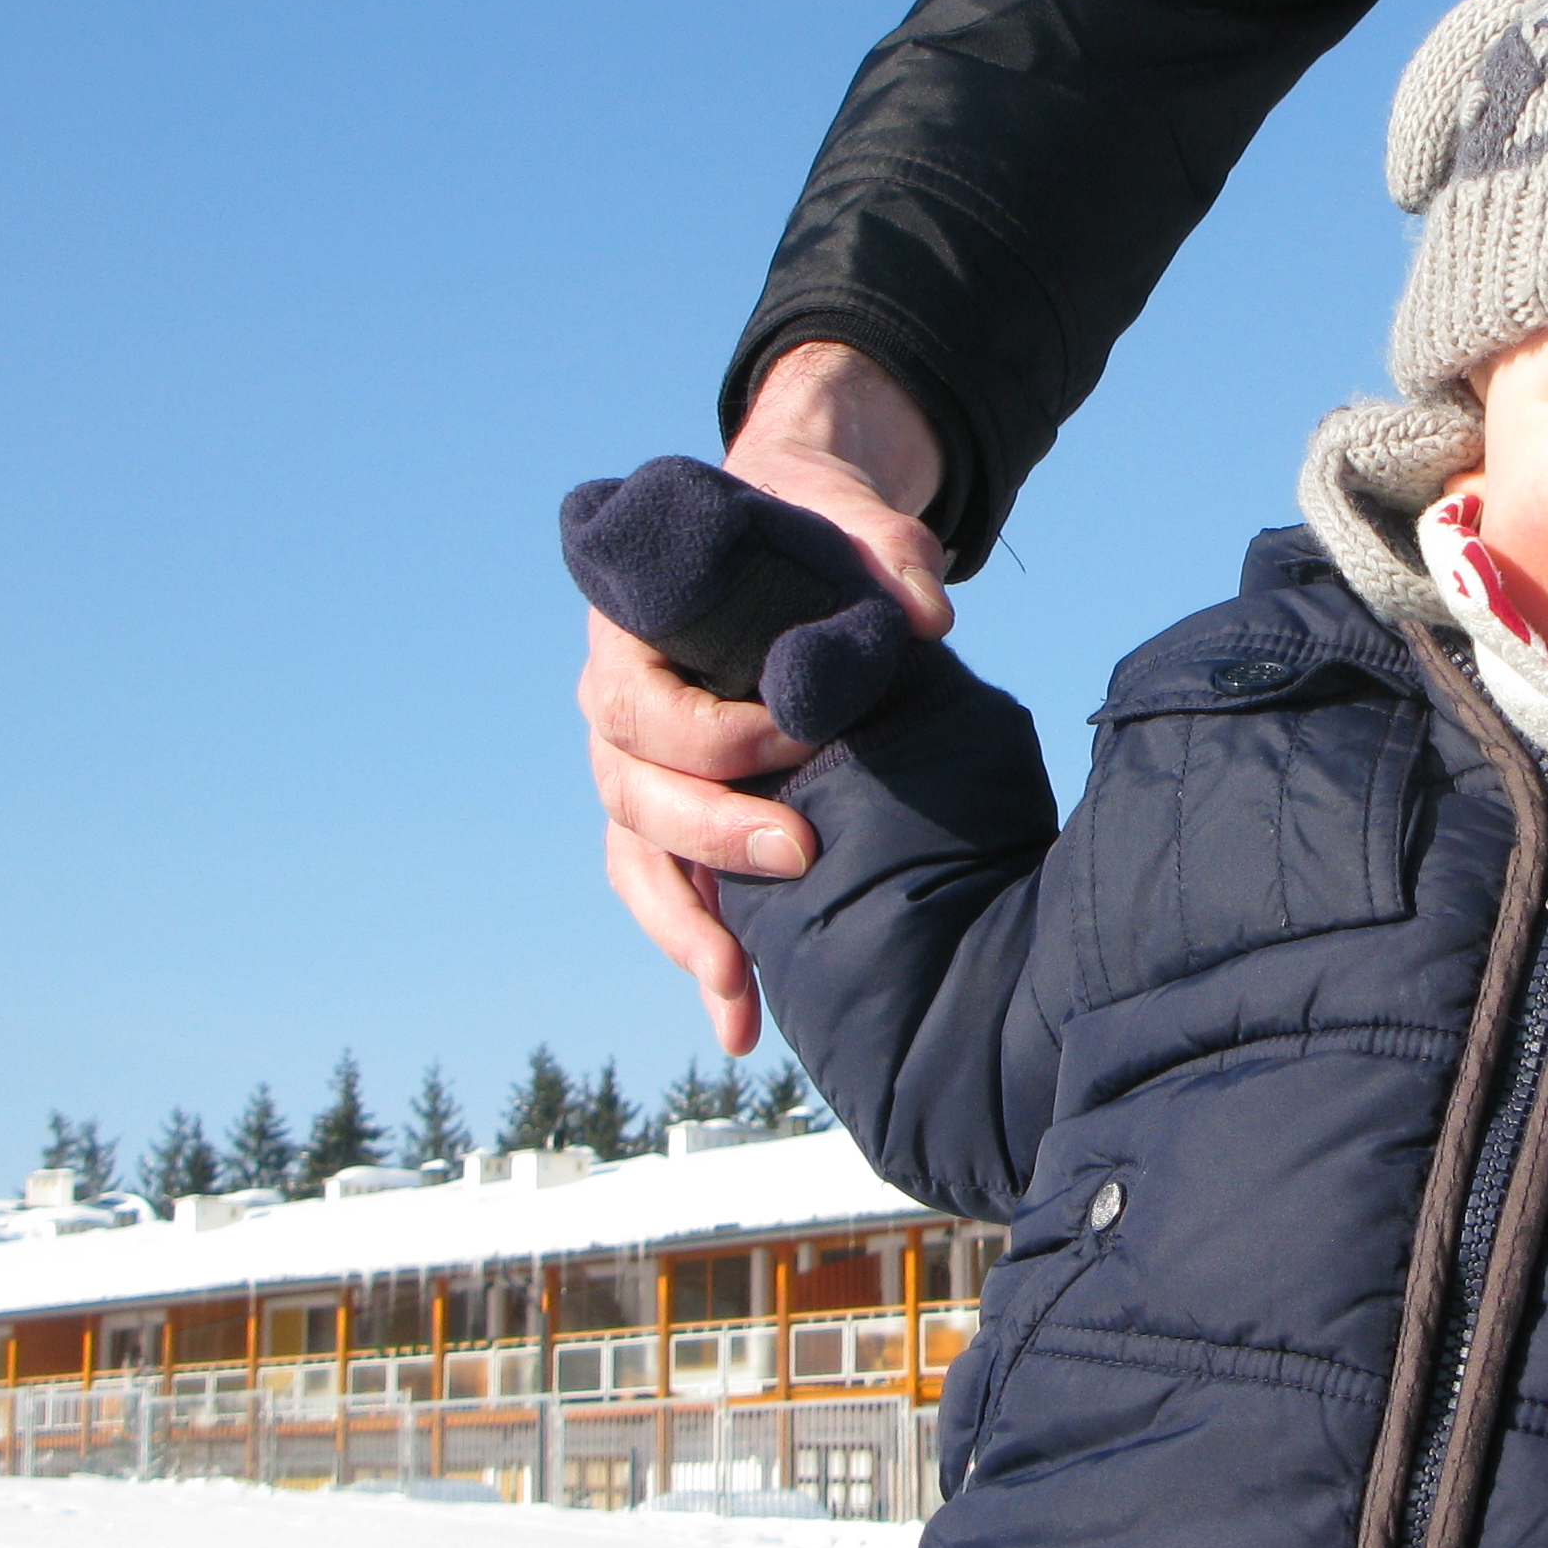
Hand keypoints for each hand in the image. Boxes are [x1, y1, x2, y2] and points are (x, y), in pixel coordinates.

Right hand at [581, 343, 952, 1056]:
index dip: (707, 732)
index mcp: (639, 631)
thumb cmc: (812, 529)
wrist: (795, 540)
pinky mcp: (675, 819)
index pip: (638, 700)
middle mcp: (619, 706)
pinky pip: (669, 893)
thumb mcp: (850, 523)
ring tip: (739, 995)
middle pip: (633, 790)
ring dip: (687, 931)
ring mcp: (642, 769)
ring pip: (637, 860)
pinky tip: (742, 1024)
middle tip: (798, 853)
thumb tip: (927, 615)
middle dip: (711, 834)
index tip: (796, 737)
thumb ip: (886, 553)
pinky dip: (703, 954)